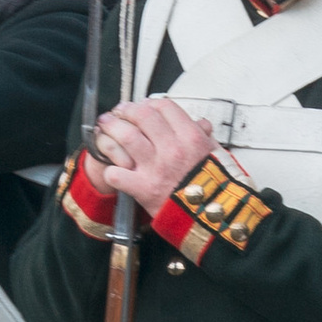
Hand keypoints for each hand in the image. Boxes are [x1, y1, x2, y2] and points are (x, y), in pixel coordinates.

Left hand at [88, 96, 215, 209]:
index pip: (164, 107)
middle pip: (142, 115)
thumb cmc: (215, 188)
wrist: (212, 218)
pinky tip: (111, 166)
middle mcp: (173, 149)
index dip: (148, 104)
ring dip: (111, 129)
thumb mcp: (217, 156)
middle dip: (126, 111)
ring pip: (125, 136)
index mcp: (191, 138)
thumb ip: (206, 138)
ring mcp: (156, 168)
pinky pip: (116, 172)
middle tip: (118, 113)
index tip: (141, 106)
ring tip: (104, 128)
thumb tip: (201, 125)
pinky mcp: (143, 188)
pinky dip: (110, 168)